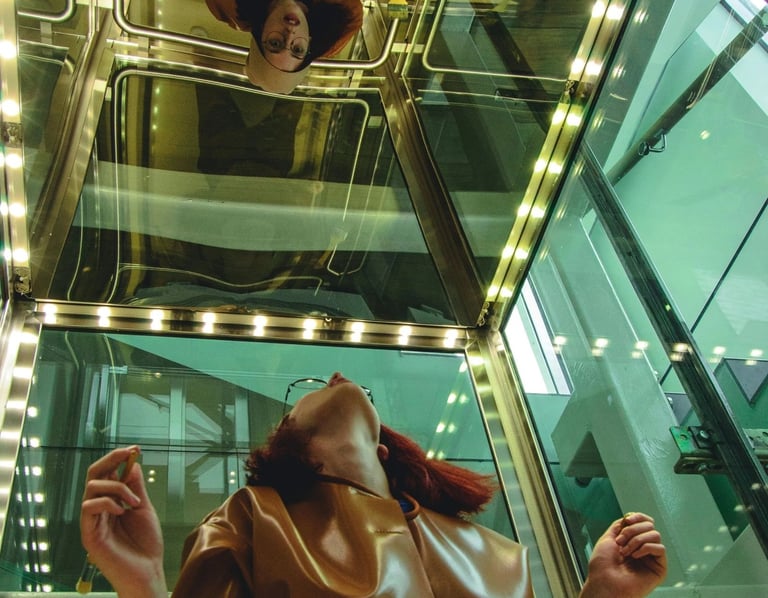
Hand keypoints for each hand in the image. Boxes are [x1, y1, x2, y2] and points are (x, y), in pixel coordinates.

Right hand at [80, 446, 166, 597]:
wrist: (148, 571)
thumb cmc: (145, 545)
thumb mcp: (144, 508)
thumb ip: (135, 488)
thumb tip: (132, 464)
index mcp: (110, 502)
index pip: (106, 473)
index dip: (117, 458)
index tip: (134, 449)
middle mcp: (98, 510)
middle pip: (93, 475)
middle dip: (111, 459)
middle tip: (129, 454)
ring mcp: (92, 521)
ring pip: (92, 487)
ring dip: (117, 487)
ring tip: (134, 502)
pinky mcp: (89, 534)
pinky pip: (89, 507)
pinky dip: (108, 502)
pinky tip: (123, 511)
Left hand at [580, 512, 666, 597]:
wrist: (604, 582)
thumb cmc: (602, 565)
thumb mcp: (608, 538)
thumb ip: (620, 525)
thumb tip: (630, 516)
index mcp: (632, 541)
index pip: (644, 521)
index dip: (637, 517)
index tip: (627, 520)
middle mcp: (643, 548)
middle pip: (649, 525)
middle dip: (632, 530)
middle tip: (621, 542)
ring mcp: (651, 558)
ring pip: (655, 534)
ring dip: (637, 540)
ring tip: (626, 551)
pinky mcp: (659, 568)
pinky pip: (660, 548)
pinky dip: (646, 548)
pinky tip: (635, 556)